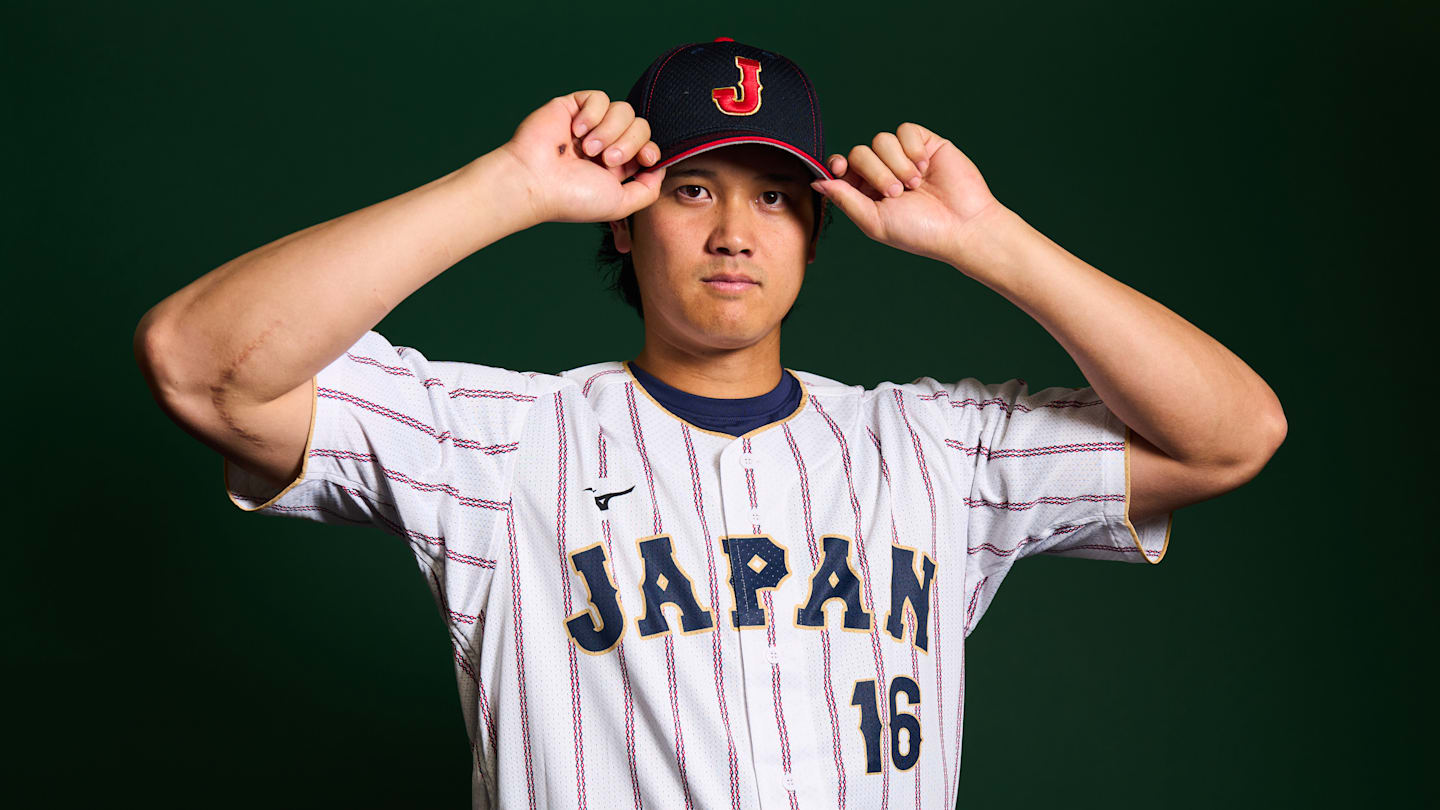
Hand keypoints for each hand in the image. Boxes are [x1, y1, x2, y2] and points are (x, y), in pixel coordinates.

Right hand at [496, 90, 666, 225]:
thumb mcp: (621, 204)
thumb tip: (659, 168)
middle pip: (641, 126)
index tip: (645, 159)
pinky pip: (600, 98)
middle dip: (629, 143)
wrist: (537, 181)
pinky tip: (577, 131)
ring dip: (609, 131)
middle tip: (605, 160)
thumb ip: (647, 190)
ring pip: (624, 110)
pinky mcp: (574, 107)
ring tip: (587, 149)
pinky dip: (593, 115)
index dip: (652, 150)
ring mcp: (591, 125)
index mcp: (617, 167)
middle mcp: (606, 144)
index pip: (649, 146)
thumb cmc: (573, 197)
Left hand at [812, 123, 1002, 263]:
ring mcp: (904, 157)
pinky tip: (924, 166)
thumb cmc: (918, 231)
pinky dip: (911, 148)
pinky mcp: (926, 143)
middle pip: (859, 152)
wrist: (961, 225)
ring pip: (881, 139)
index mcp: (867, 192)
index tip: (840, 168)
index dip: (837, 164)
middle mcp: (884, 172)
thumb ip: (845, 199)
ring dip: (896, 164)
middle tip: (897, 193)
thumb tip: (816, 183)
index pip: (842, 167)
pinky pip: (905, 130)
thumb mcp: (874, 221)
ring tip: (915, 184)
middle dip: (875, 172)